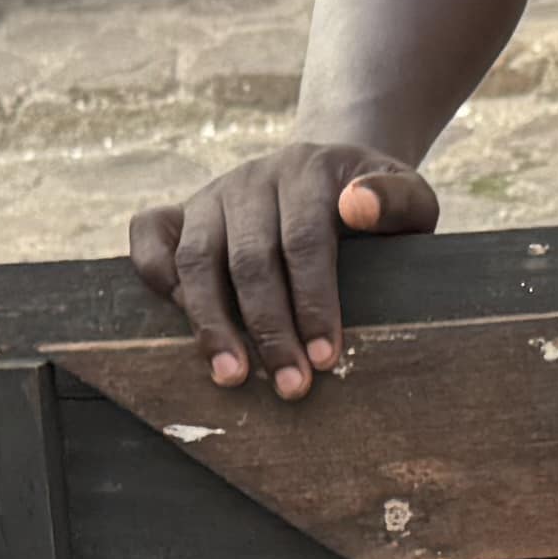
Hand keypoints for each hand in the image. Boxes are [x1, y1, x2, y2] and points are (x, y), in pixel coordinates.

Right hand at [130, 139, 438, 399]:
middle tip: (290, 387)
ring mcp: (210, 194)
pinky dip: (156, 280)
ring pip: (196, 259)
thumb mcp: (408, 196)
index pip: (305, 240)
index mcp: (308, 170)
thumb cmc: (374, 207)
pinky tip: (183, 329)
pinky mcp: (181, 210)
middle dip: (269, 329)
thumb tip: (357, 208)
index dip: (313, 301)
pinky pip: (149, 238)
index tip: (325, 357)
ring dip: (211, 323)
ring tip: (231, 377)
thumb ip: (398, 202)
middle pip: (249, 259)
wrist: (328, 174)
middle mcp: (251, 179)